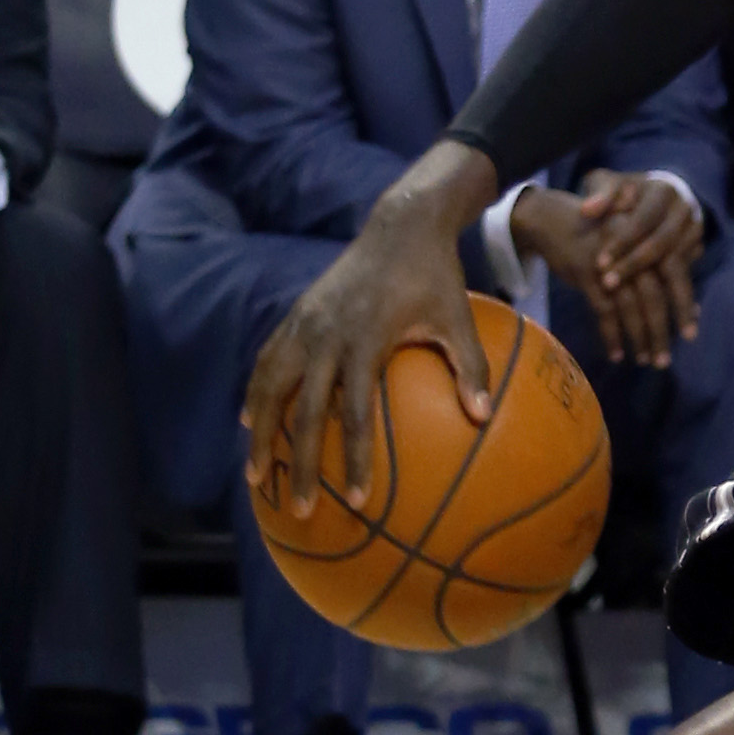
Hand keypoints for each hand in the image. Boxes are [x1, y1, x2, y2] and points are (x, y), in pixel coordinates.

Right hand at [240, 144, 497, 513]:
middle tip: (302, 510)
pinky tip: (249, 421)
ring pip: (272, 388)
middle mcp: (328, 334)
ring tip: (256, 477)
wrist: (402, 224)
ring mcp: (306, 323)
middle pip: (304, 413)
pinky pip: (267, 359)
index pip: (356, 413)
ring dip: (261, 435)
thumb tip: (485, 418)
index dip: (354, 458)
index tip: (356, 499)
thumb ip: (470, 367)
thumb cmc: (436, 276)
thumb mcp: (458, 318)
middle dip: (300, 465)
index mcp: (367, 339)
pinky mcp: (296, 314)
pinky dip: (256, 392)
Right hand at [513, 173, 702, 367]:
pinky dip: (611, 335)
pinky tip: (617, 354)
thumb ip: (666, 276)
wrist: (557, 220)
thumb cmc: (606, 240)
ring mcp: (608, 262)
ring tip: (645, 360)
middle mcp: (633, 250)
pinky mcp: (585, 273)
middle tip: (665, 361)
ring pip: (629, 306)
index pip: (674, 277)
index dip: (684, 307)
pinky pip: (603, 310)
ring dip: (638, 337)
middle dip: (660, 331)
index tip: (691, 336)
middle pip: (653, 296)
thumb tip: (698, 311)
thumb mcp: (638, 251)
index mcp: (651, 241)